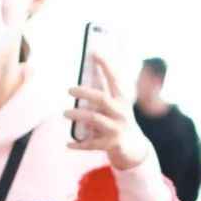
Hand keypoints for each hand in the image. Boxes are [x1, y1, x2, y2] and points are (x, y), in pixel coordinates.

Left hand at [65, 50, 149, 171]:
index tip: (94, 52)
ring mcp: (116, 129)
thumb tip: (92, 64)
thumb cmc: (119, 120)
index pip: (114, 80)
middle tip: (70, 90)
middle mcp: (121, 113)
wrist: (134, 148)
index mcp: (122, 101)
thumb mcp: (116, 104)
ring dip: (78, 115)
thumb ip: (104, 88)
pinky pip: (92, 144)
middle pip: (102, 99)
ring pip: (95, 119)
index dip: (105, 65)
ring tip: (65, 112)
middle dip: (85, 92)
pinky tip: (68, 144)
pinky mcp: (111, 144)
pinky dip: (79, 144)